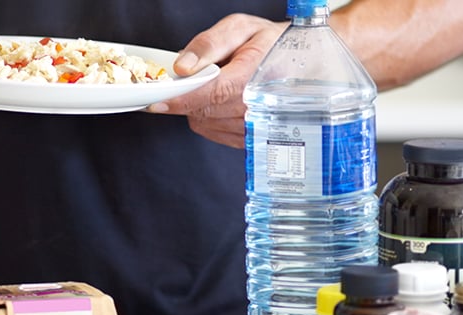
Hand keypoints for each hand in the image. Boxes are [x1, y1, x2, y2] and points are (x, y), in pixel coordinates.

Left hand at [146, 14, 286, 148]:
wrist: (306, 63)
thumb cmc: (274, 43)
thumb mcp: (241, 28)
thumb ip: (210, 44)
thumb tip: (182, 66)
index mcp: (254, 78)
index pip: (211, 95)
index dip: (181, 99)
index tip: (156, 102)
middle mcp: (257, 107)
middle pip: (204, 111)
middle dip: (187, 97)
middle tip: (190, 77)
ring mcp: (255, 127)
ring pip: (205, 124)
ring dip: (197, 107)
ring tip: (215, 85)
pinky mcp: (251, 138)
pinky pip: (215, 133)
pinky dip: (208, 118)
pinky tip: (218, 101)